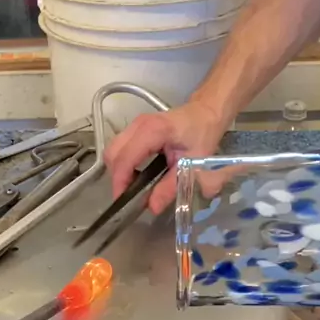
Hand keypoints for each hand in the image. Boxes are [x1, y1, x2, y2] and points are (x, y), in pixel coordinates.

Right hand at [104, 97, 226, 214]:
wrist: (206, 112)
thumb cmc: (202, 135)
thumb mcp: (191, 166)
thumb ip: (170, 187)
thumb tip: (152, 207)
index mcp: (152, 131)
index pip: (124, 159)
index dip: (120, 182)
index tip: (122, 202)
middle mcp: (138, 125)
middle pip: (113, 154)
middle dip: (117, 178)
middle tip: (129, 197)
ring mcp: (135, 125)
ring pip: (114, 151)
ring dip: (119, 172)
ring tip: (133, 188)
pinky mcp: (135, 129)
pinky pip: (120, 148)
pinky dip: (123, 165)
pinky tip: (137, 176)